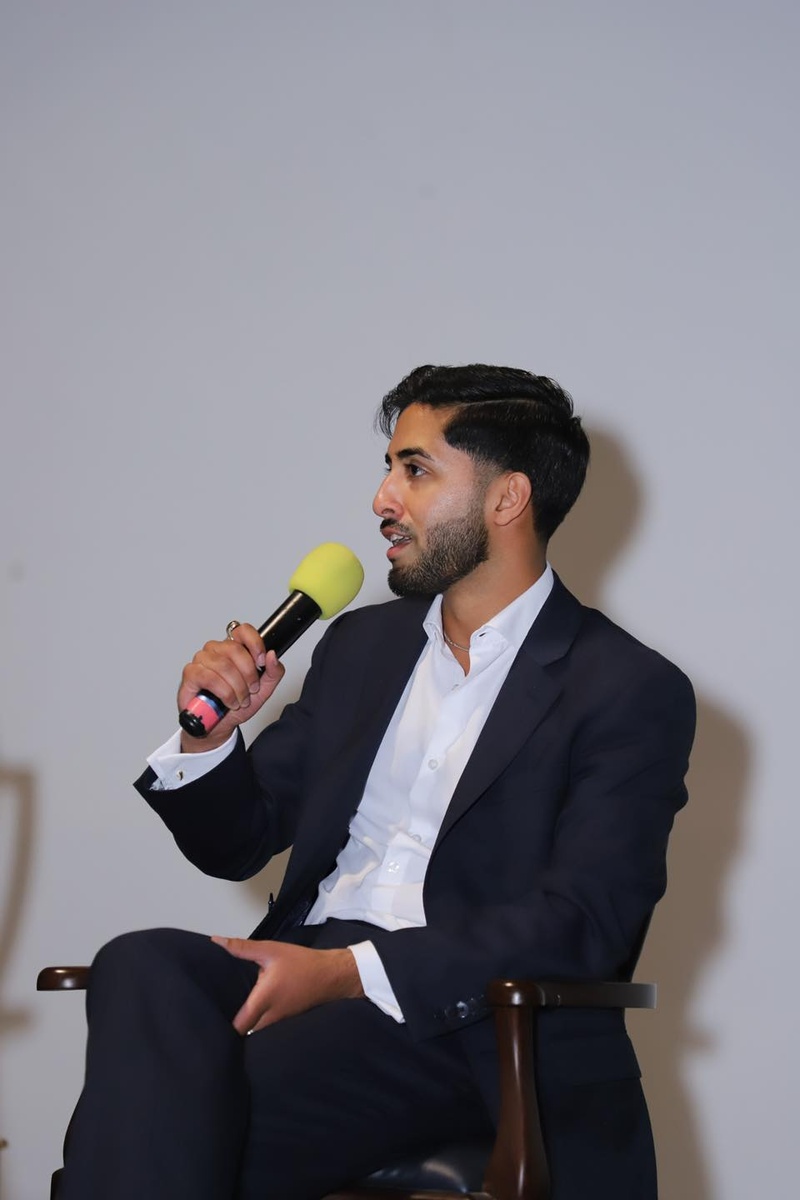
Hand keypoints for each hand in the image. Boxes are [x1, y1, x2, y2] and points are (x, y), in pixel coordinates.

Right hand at [177, 623, 284, 751]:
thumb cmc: (235, 706)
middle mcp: (216, 650)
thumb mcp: (262, 691)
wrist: (216, 726)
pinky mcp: (191, 673)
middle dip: (248, 674)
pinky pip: (210, 677)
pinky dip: (224, 692)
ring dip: (237, 687)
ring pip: (224, 665)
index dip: (255, 643)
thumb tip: (272, 655)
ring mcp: (201, 660)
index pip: (243, 631)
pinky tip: (228, 701)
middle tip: (252, 690)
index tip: (261, 661)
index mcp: (233, 649)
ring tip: (240, 700)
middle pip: (235, 649)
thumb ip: (273, 672)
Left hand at [211, 937, 363, 1034]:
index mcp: (262, 1001)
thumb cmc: (301, 963)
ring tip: (230, 1007)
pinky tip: (252, 1006)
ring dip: (245, 1020)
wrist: (332, 975)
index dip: (222, 1025)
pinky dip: (258, 1020)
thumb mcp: (270, 950)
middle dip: (230, 1023)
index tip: (211, 1014)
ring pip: (254, 1030)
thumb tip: (216, 941)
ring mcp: (278, 1023)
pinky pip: (265, 1026)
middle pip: (243, 1031)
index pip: (236, 1027)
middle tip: (217, 1009)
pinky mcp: (285, 1021)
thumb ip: (242, 948)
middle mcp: (269, 1018)